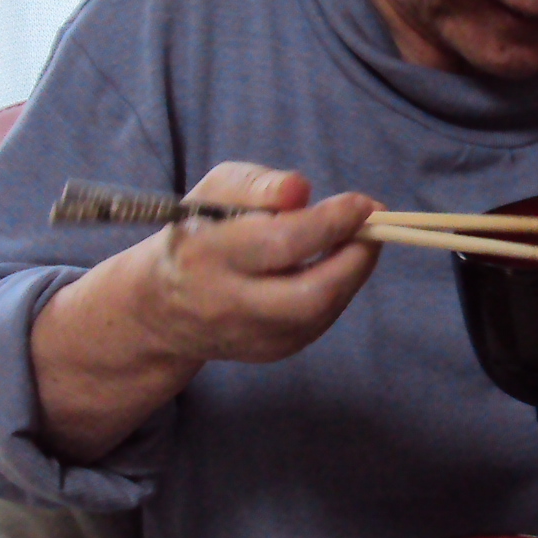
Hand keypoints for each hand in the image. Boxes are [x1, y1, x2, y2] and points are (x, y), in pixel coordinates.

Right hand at [140, 162, 381, 364]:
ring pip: (321, 313)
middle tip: (374, 226)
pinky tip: (336, 265)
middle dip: (356, 259)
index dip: (332, 222)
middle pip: (310, 295)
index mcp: (207, 254)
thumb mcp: (214, 192)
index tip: (363, 203)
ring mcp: (250, 337)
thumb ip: (256, 184)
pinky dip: (338, 290)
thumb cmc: (199, 232)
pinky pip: (319, 323)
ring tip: (358, 239)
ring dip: (352, 273)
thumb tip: (300, 189)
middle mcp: (227, 304)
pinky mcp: (270, 352)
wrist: (164, 305)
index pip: (282, 242)